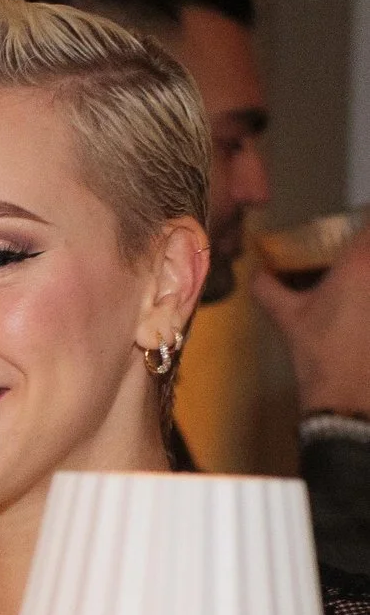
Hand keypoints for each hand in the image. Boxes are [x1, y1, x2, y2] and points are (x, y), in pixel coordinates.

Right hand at [256, 231, 369, 416]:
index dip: (363, 219)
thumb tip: (257, 273)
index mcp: (359, 262)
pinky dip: (368, 301)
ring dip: (365, 279)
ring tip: (354, 294)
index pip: (369, 220)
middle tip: (350, 261)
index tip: (353, 226)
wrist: (347, 395)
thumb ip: (268, 289)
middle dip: (363, 249)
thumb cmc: (318, 351)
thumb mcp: (287, 317)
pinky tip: (361, 316)